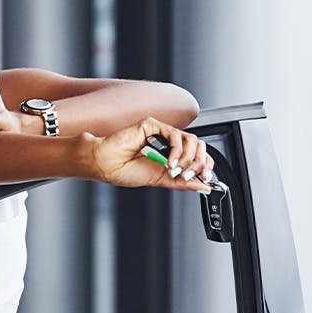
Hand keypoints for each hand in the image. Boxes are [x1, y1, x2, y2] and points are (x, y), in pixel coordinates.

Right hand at [91, 117, 214, 190]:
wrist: (106, 166)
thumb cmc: (124, 171)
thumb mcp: (161, 180)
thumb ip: (182, 182)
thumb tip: (203, 186)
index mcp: (170, 153)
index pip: (198, 154)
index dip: (205, 165)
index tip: (204, 178)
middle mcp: (168, 142)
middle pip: (198, 145)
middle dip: (198, 163)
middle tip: (187, 175)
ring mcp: (161, 133)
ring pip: (190, 139)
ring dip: (187, 158)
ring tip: (174, 169)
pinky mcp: (152, 126)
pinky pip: (175, 134)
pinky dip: (176, 151)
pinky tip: (169, 162)